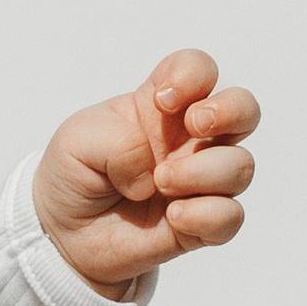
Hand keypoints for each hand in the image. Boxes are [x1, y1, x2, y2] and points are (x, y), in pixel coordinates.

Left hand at [31, 51, 258, 298]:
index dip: (192, 75)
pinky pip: (230, 216)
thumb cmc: (74, 176)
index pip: (200, 70)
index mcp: (161, 108)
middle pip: (244, 109)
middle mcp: (189, 141)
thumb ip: (119, 141)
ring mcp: (199, 183)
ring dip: (202, 172)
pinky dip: (206, 215)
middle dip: (229, 110)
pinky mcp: (200, 224)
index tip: (162, 99)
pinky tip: (173, 217)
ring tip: (160, 183)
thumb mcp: (77, 141)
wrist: (62, 234)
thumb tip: (157, 171)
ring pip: (240, 166)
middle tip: (193, 124)